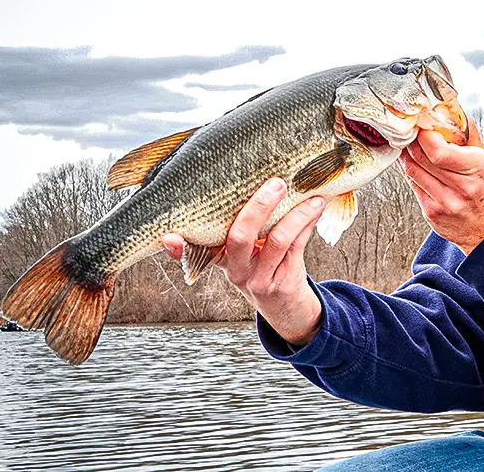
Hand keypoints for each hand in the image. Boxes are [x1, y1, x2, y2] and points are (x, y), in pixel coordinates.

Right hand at [162, 177, 324, 345]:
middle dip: (259, 206)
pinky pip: (297, 246)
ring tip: (312, 195)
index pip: (194, 251)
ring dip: (297, 214)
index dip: (179, 247)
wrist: (284, 304)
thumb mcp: (241, 251)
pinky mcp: (284, 281)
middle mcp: (236, 270)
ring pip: (277, 240)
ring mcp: (259, 278)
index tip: (168, 236)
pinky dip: (307, 223)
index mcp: (219, 257)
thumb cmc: (261, 264)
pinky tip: (316, 208)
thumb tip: (253, 178)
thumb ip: (238, 223)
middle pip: (240, 236)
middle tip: (276, 183)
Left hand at [398, 119, 483, 254]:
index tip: (422, 126)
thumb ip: (466, 134)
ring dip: (405, 154)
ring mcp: (444, 202)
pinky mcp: (430, 212)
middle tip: (409, 131)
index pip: (438, 151)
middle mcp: (461, 188)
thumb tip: (447, 111)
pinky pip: (412, 184)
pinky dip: (409, 170)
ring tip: (407, 144)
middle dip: (411, 141)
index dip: (424, 135)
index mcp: (477, 169)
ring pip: (411, 170)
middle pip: (420, 158)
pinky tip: (412, 163)